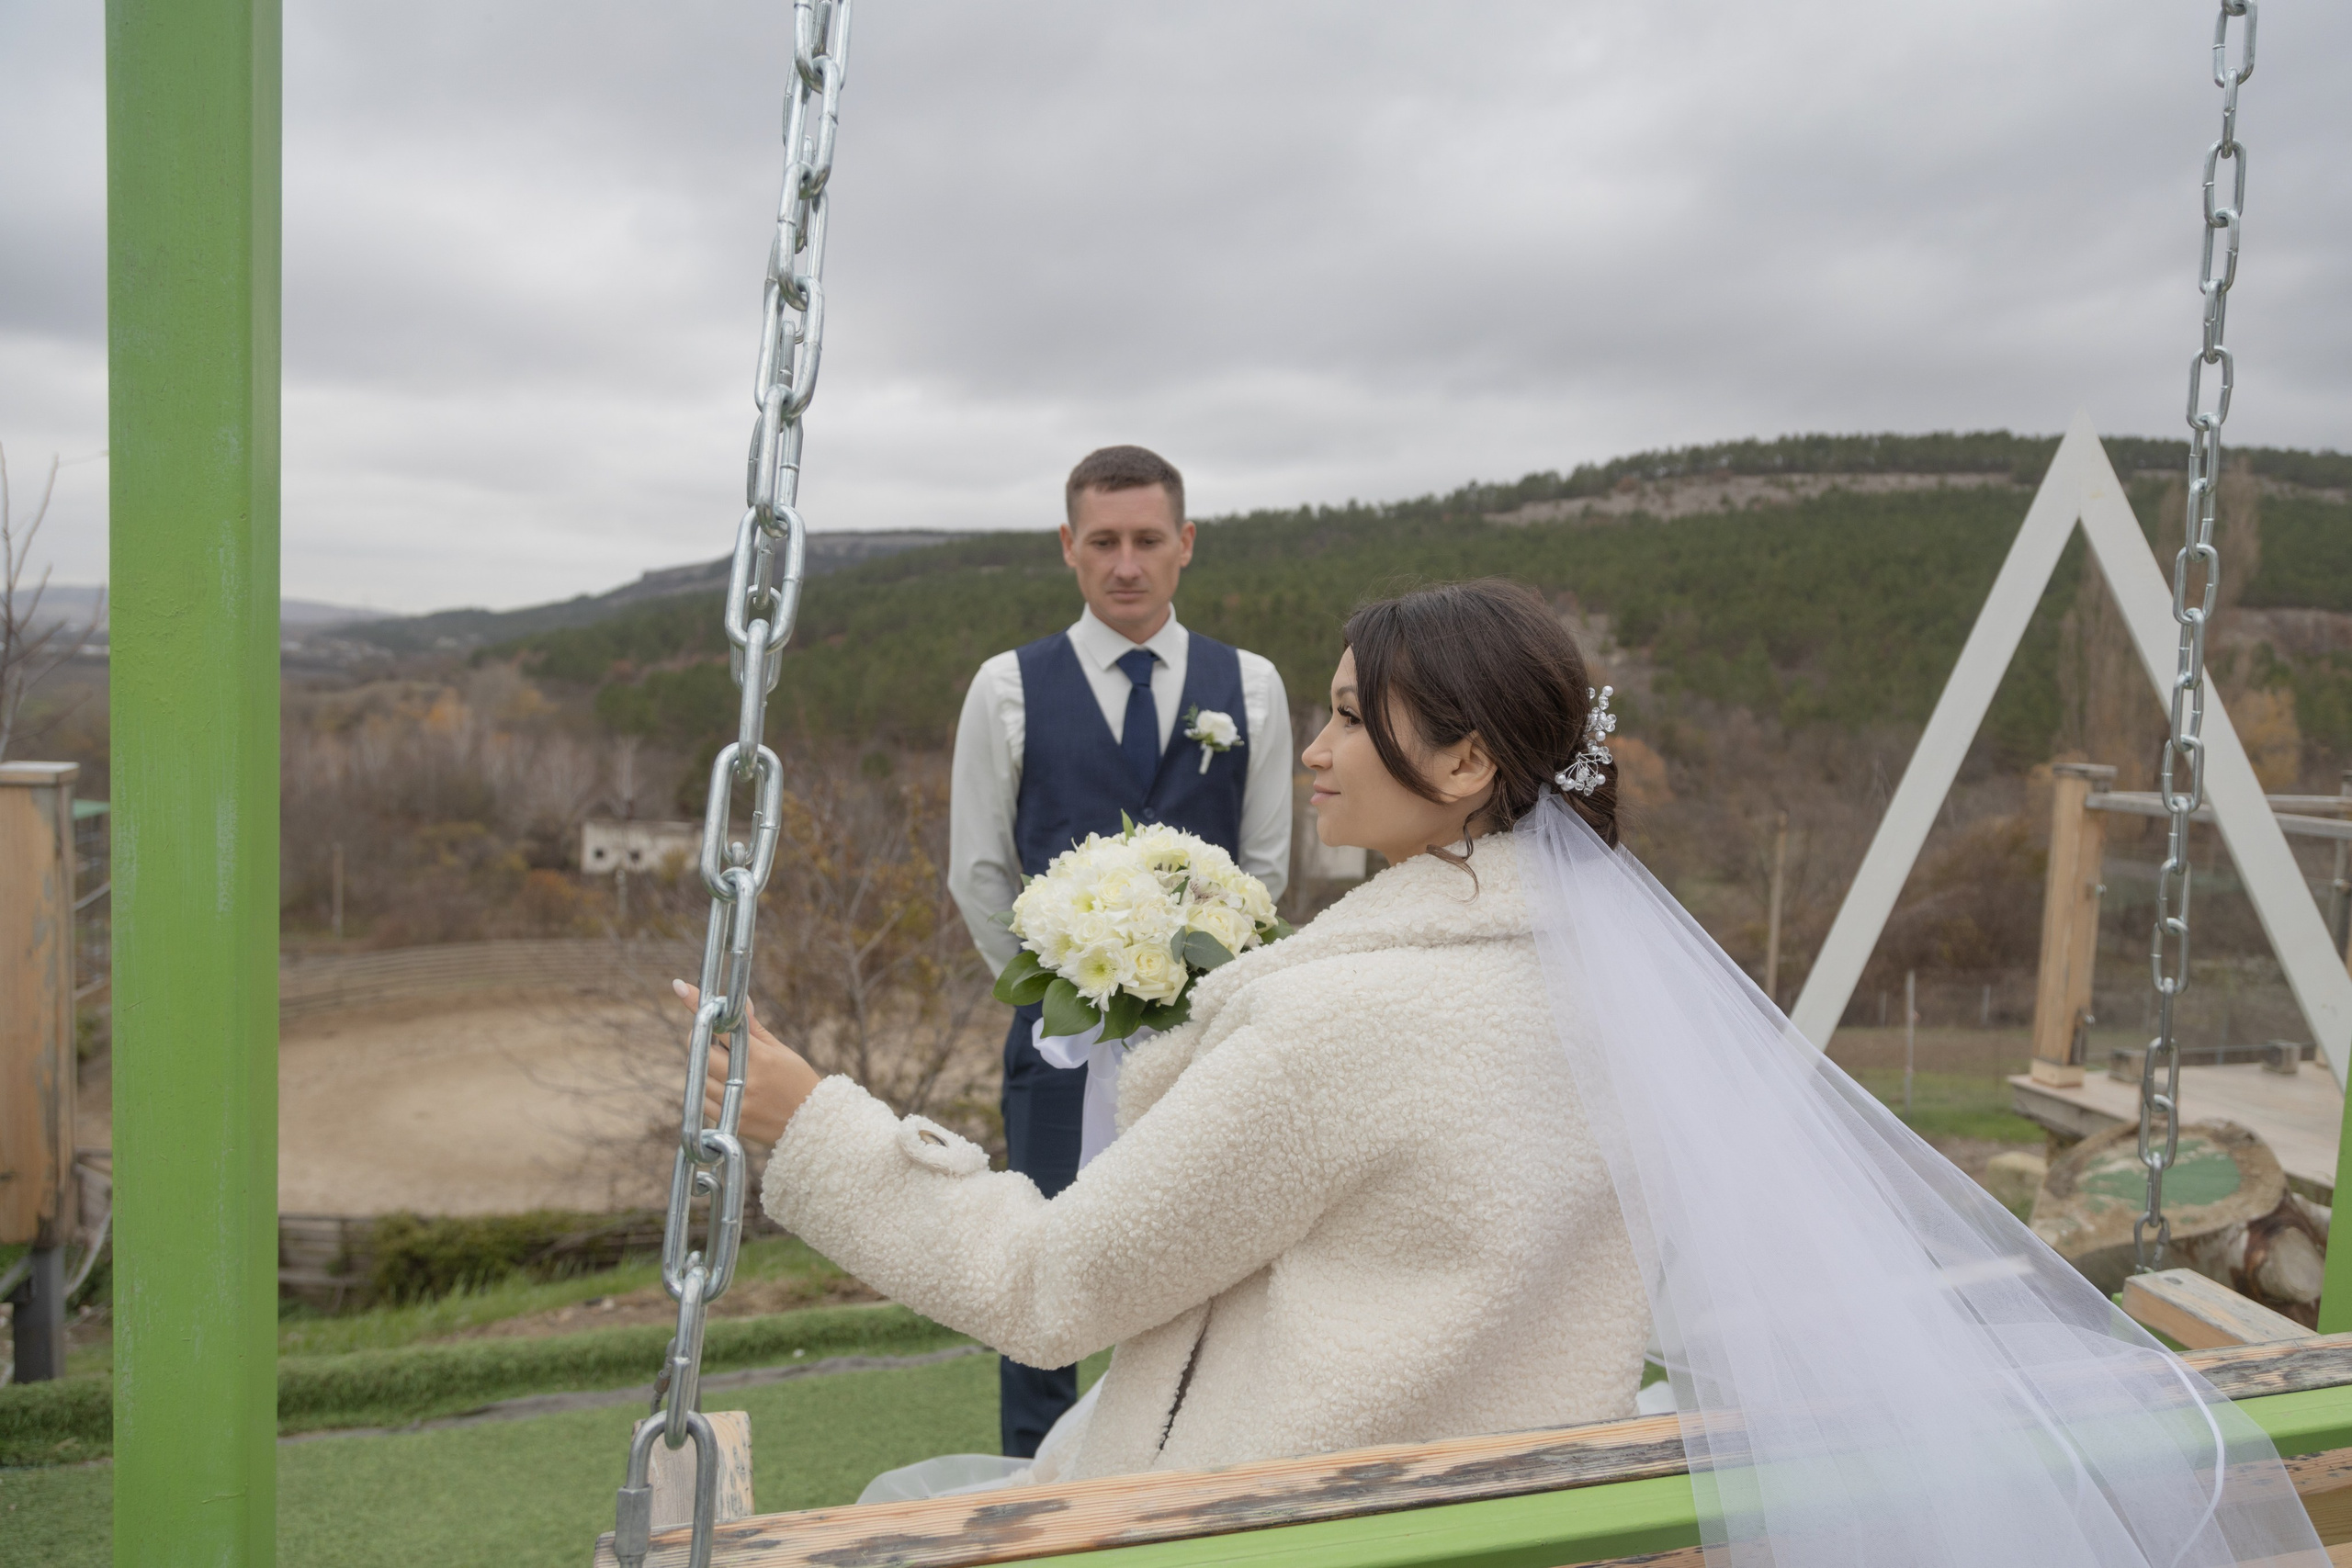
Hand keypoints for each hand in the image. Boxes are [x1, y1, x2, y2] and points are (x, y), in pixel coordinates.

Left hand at [671, 979, 822, 1145]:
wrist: (813, 1123)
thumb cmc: (797, 1081)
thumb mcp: (780, 1051)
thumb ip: (753, 1028)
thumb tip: (739, 1001)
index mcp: (760, 1056)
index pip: (721, 1026)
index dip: (702, 1008)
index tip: (681, 988)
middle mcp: (746, 1079)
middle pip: (701, 1051)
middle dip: (698, 1039)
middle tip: (708, 1037)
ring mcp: (737, 1101)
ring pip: (697, 1077)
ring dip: (700, 1065)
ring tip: (719, 1063)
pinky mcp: (731, 1120)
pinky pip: (701, 1102)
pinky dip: (703, 1090)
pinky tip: (718, 1085)